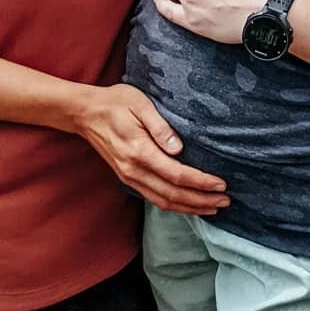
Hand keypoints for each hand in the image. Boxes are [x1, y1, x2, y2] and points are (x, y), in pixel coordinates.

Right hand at [72, 83, 228, 214]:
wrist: (85, 113)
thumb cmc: (115, 102)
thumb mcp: (140, 104)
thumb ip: (160, 126)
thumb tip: (180, 148)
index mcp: (139, 151)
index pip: (176, 174)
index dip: (200, 182)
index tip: (221, 184)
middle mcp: (133, 170)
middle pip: (172, 194)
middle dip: (200, 201)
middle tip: (225, 201)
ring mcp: (128, 176)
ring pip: (162, 201)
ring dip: (189, 207)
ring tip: (212, 207)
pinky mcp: (127, 177)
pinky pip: (153, 197)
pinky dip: (173, 204)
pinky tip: (187, 204)